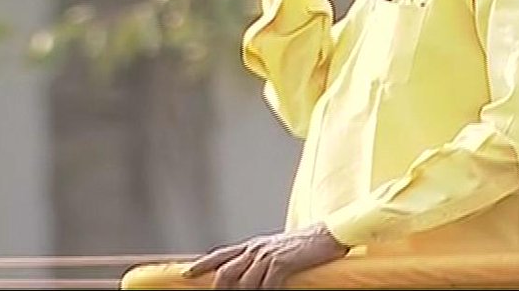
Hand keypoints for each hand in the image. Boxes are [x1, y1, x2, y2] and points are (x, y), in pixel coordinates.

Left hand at [184, 223, 350, 288]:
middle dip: (219, 289)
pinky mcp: (281, 263)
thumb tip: (252, 275)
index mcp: (254, 245)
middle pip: (225, 272)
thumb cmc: (308, 245)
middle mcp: (256, 248)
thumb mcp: (279, 250)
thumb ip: (263, 260)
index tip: (187, 273)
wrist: (331, 233)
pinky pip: (266, 285)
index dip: (202, 264)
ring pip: (243, 282)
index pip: (221, 255)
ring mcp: (268, 255)